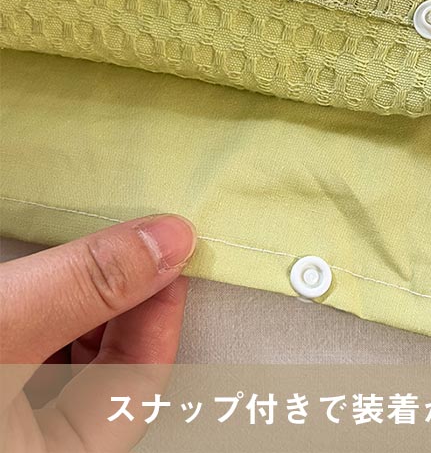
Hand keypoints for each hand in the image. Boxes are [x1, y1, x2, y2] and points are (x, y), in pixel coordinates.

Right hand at [0, 214, 196, 451]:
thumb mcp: (4, 322)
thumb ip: (88, 286)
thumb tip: (172, 241)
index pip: (137, 394)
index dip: (161, 319)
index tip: (171, 259)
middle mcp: (29, 450)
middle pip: (106, 380)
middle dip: (123, 310)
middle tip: (133, 253)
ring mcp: (11, 428)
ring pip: (69, 369)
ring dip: (86, 312)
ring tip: (90, 262)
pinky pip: (35, 361)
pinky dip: (51, 320)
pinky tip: (51, 285)